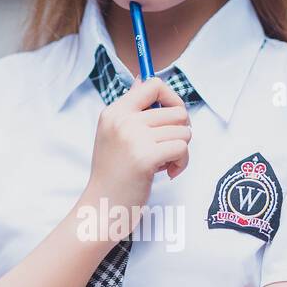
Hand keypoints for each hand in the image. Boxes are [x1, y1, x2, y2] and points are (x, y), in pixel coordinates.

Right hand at [84, 74, 191, 237]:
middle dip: (180, 132)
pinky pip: (182, 149)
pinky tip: (168, 173)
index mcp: (114, 111)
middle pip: (176, 111)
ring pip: (184, 131)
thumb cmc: (113, 174)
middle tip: (168, 149)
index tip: (172, 117)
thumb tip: (146, 80)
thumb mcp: (114, 134)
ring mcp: (133, 137)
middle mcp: (122, 120)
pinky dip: (182, 163)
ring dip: (180, 150)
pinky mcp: (145, 157)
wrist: (102, 206)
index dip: (171, 97)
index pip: (153, 84)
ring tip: (164, 163)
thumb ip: (132, 109)